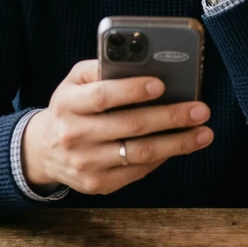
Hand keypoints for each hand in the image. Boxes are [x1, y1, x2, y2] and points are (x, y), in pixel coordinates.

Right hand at [20, 60, 212, 193]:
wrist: (44, 151)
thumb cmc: (70, 108)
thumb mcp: (73, 82)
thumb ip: (99, 68)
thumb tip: (136, 62)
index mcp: (68, 104)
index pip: (102, 97)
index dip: (132, 90)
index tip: (160, 84)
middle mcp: (75, 136)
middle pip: (130, 126)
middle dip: (170, 117)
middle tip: (200, 109)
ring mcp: (87, 164)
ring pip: (140, 154)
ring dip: (177, 143)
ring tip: (203, 132)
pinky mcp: (99, 184)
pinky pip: (138, 171)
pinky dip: (164, 158)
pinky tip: (181, 146)